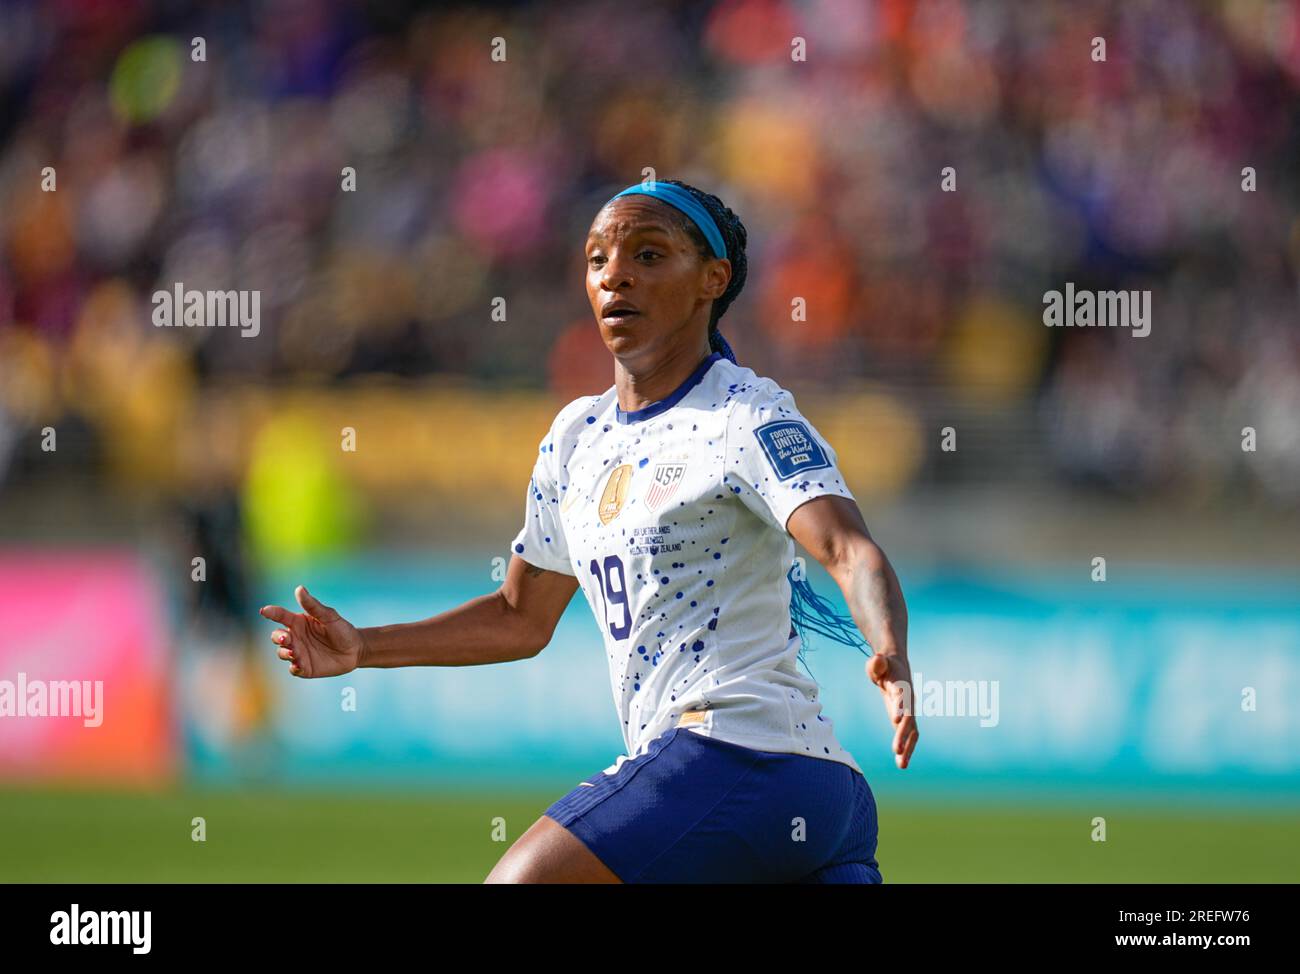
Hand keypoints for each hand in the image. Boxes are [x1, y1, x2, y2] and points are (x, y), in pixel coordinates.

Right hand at [260, 585, 364, 677]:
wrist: (355, 650)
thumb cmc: (341, 629)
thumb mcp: (329, 616)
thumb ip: (313, 605)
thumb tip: (299, 589)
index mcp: (298, 622)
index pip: (281, 616)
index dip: (272, 612)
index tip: (264, 610)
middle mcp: (295, 637)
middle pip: (277, 636)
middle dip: (277, 637)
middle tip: (285, 638)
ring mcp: (298, 653)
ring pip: (282, 652)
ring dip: (285, 652)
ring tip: (294, 652)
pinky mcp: (304, 668)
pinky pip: (294, 669)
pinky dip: (294, 667)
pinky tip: (298, 665)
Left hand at [866, 653, 918, 768]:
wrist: (897, 669)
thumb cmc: (883, 666)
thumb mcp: (877, 663)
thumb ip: (876, 664)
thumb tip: (877, 660)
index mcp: (901, 686)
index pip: (901, 697)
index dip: (899, 707)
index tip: (895, 719)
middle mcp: (908, 701)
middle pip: (907, 719)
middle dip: (902, 734)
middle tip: (896, 750)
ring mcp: (909, 711)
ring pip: (911, 731)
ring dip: (907, 747)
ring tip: (902, 765)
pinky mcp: (905, 720)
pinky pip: (908, 736)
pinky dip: (906, 749)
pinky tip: (901, 764)